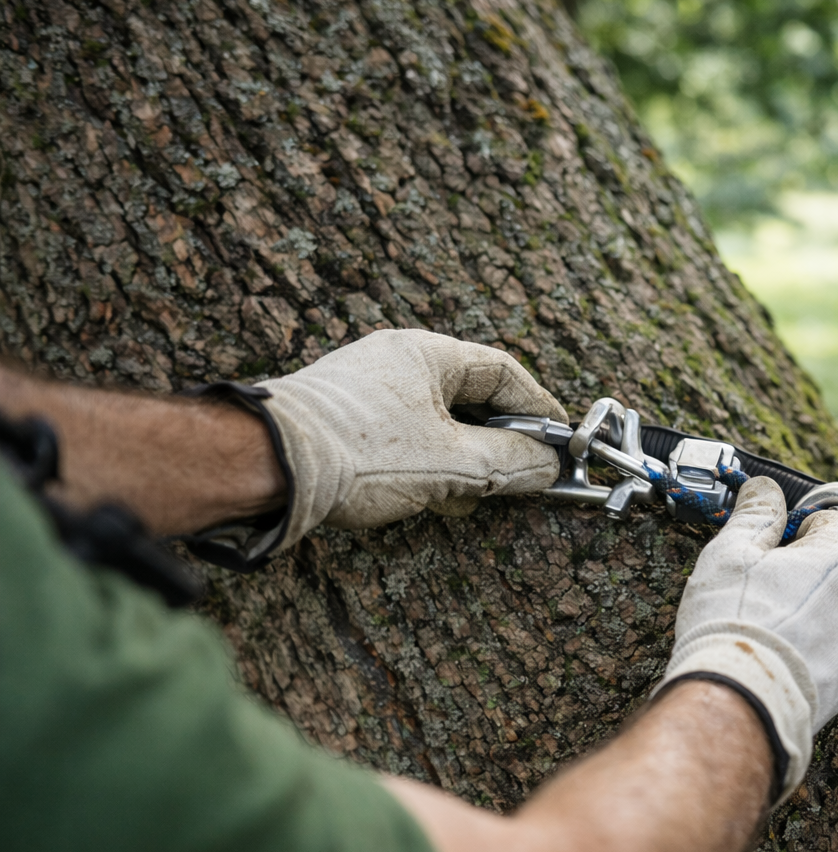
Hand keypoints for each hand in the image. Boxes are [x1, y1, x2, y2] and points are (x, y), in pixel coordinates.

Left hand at [261, 329, 565, 549]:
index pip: (502, 371)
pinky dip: (428, 465)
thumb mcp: (452, 463)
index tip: (559, 440)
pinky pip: (404, 437)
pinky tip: (429, 498)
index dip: (538, 407)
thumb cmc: (354, 452)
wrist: (262, 467)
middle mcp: (394, 361)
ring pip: (437, 423)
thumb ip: (509, 462)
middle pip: (470, 398)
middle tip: (518, 475)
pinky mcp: (344, 421)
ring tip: (468, 498)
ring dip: (462, 461)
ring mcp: (366, 389)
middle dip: (498, 442)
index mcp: (424, 353)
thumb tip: (546, 465)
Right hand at [657, 476, 837, 804]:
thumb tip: (765, 489)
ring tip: (761, 631)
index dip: (798, 528)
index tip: (770, 545)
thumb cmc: (734, 624)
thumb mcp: (730, 554)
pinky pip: (832, 653)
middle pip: (834, 570)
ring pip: (834, 614)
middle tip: (757, 590)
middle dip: (801, 574)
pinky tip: (773, 660)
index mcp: (837, 560)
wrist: (740, 705)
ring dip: (806, 615)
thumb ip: (754, 515)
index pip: (832, 522)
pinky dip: (809, 652)